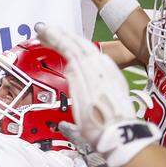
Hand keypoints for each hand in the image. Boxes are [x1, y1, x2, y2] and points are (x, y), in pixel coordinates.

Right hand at [36, 23, 136, 147]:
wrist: (122, 137)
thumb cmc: (99, 126)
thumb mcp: (80, 105)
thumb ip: (76, 80)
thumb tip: (70, 64)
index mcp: (91, 74)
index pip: (71, 48)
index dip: (57, 38)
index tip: (43, 31)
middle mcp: (102, 69)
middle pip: (80, 45)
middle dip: (63, 35)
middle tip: (47, 29)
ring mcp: (110, 73)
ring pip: (90, 49)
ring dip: (73, 40)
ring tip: (60, 35)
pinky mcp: (115, 79)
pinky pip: (97, 57)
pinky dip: (84, 50)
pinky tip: (80, 51)